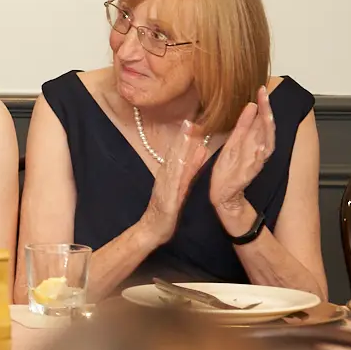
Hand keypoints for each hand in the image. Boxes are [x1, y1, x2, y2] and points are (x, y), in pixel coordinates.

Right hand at [142, 118, 207, 243]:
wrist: (152, 229)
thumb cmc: (165, 211)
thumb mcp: (178, 188)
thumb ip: (188, 170)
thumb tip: (199, 151)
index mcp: (168, 174)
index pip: (176, 153)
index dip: (184, 137)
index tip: (192, 121)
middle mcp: (165, 176)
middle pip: (174, 154)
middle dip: (183, 137)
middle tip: (191, 120)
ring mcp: (166, 185)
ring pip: (175, 163)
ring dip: (181, 148)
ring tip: (189, 134)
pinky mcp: (169, 196)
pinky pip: (178, 181)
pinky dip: (183, 169)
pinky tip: (188, 160)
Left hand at [208, 88, 275, 230]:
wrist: (222, 199)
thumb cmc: (227, 174)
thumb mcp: (231, 146)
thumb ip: (241, 128)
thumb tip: (250, 108)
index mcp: (249, 145)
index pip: (260, 123)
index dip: (263, 107)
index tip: (262, 89)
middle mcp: (253, 153)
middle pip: (265, 130)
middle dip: (266, 111)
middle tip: (264, 93)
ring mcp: (251, 165)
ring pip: (264, 145)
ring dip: (266, 129)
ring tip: (267, 113)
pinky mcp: (244, 178)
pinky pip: (254, 166)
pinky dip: (259, 156)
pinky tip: (262, 146)